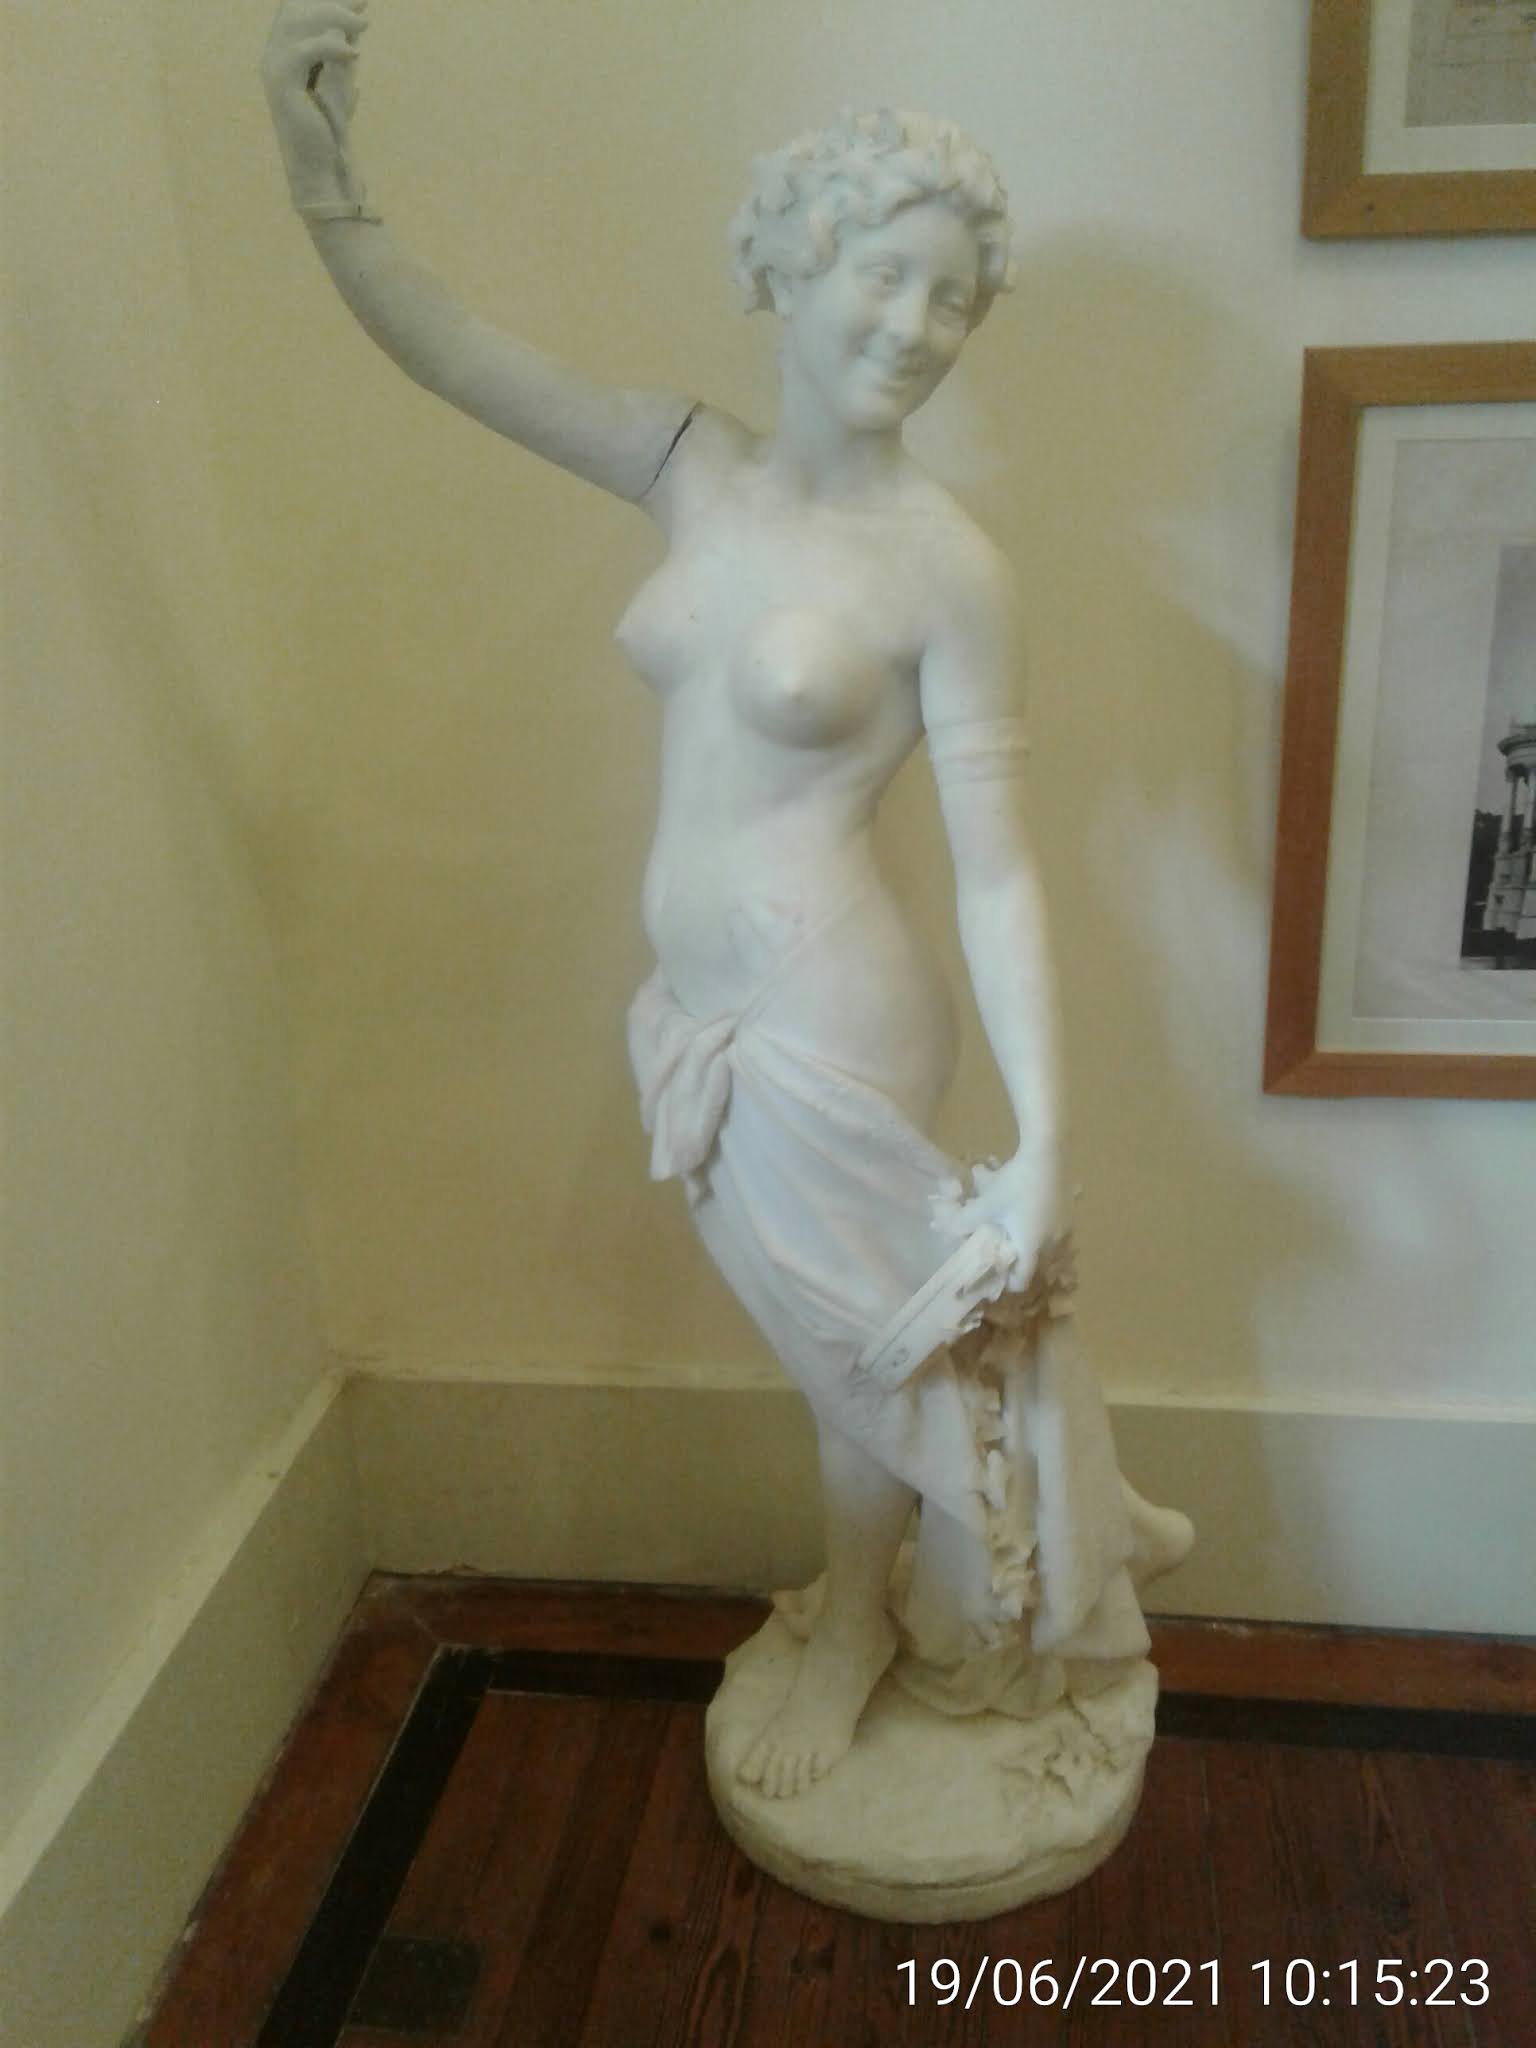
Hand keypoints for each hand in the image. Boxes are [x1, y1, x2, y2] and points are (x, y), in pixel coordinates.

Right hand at [261, 0, 369, 207]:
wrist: (321, 166)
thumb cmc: (329, 128)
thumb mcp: (340, 80)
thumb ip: (342, 50)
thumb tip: (356, 19)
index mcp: (284, 52)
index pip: (300, 11)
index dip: (328, 1)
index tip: (361, 1)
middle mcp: (273, 55)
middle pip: (296, 8)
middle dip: (331, 2)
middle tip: (362, 5)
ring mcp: (274, 68)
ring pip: (298, 21)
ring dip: (334, 16)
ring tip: (363, 25)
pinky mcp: (281, 84)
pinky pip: (305, 50)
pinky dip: (331, 46)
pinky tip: (354, 53)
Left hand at [951, 1142, 1062, 1284]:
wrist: (1046, 1154)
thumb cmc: (1015, 1183)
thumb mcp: (985, 1203)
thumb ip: (963, 1221)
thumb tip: (942, 1231)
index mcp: (1032, 1247)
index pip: (1021, 1281)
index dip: (1006, 1281)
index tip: (994, 1272)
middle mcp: (1052, 1244)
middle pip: (1033, 1265)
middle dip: (1016, 1260)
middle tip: (999, 1249)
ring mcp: (1064, 1229)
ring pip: (1044, 1249)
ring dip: (1028, 1244)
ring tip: (1013, 1230)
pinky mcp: (1069, 1215)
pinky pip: (1052, 1233)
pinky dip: (1040, 1230)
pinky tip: (1028, 1213)